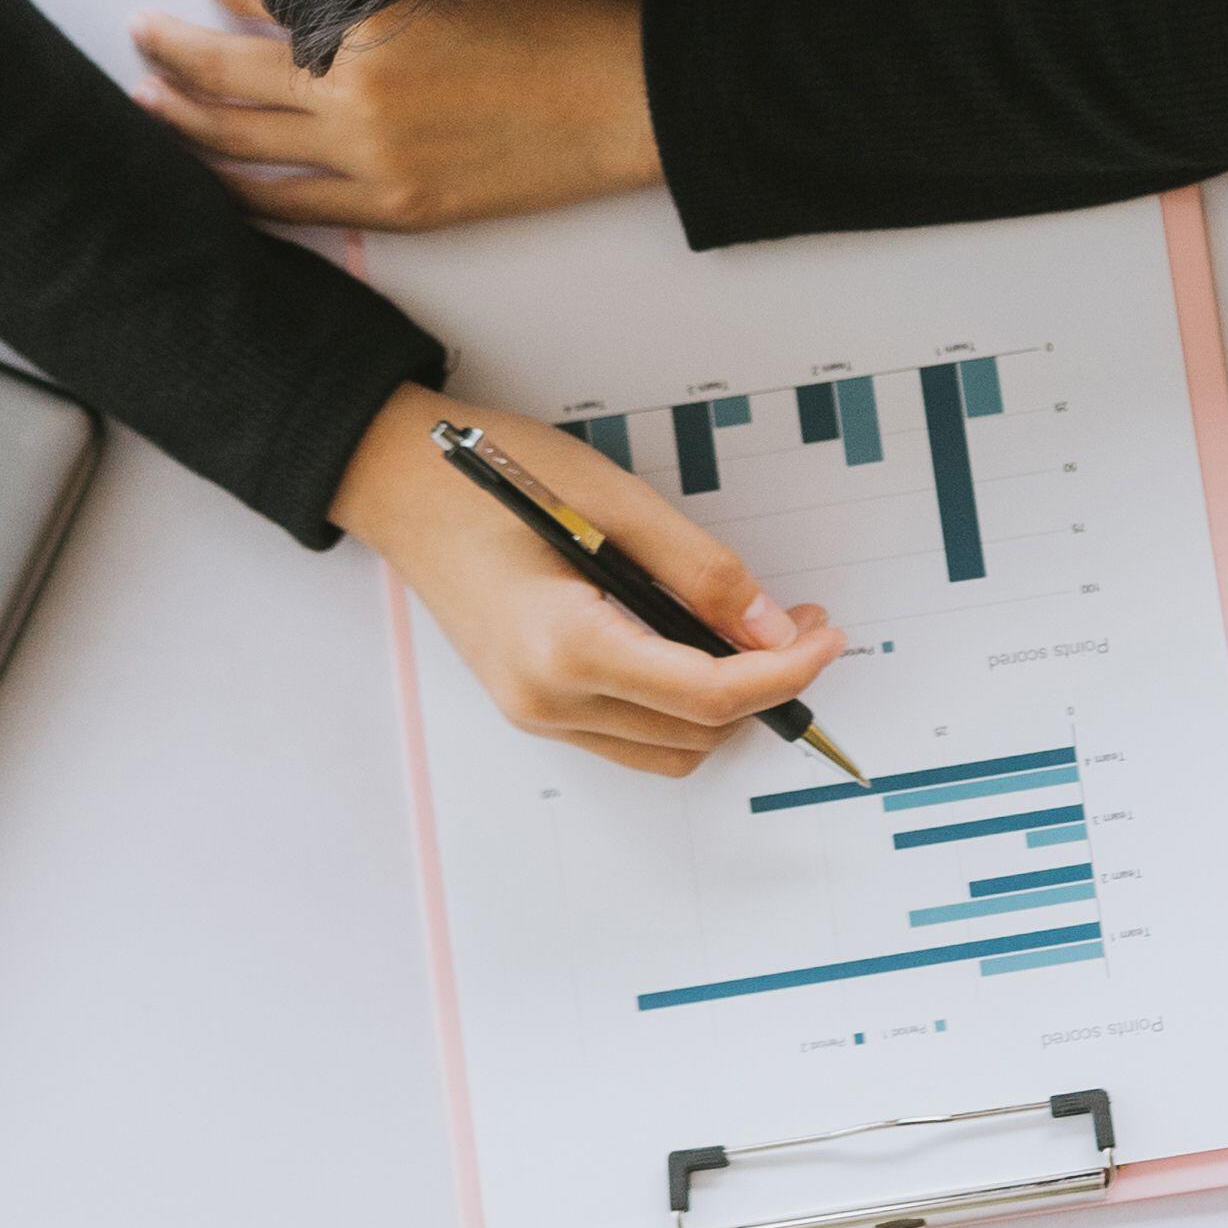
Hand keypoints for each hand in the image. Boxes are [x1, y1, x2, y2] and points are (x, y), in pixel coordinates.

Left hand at [131, 0, 656, 230]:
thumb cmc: (561, 20)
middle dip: (170, 47)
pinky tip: (209, 178)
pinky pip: (290, 206)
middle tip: (141, 31)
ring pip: (240, 142)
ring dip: (182, 119)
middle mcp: (357, 88)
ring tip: (147, 100)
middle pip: (226, 69)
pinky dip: (239, 190)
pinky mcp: (398, 207)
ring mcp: (372, 156)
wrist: (630, 99)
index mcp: (372, 13)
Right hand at [334, 383, 845, 772]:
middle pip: (697, 733)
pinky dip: (678, 707)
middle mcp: (547, 701)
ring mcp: (535, 714)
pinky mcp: (532, 708)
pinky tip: (691, 648)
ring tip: (749, 634)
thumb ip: (699, 570)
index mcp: (566, 649)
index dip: (785, 671)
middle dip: (764, 686)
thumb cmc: (494, 479)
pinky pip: (631, 735)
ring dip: (723, 706)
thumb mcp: (615, 503)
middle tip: (795, 620)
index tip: (826, 635)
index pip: (710, 695)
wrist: (401, 488)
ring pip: (668, 748)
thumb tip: (769, 625)